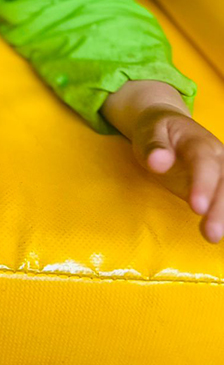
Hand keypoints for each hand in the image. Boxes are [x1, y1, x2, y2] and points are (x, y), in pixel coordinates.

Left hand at [130, 106, 223, 243]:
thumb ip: (154, 146)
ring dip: (223, 216)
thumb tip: (158, 162)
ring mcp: (221, 172)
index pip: (204, 163)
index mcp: (199, 142)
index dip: (203, 185)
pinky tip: (221, 232)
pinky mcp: (218, 185)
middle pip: (223, 182)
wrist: (168, 126)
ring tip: (213, 237)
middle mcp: (218, 157)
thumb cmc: (156, 132)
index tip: (197, 207)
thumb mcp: (148, 132)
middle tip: (211, 234)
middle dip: (219, 209)